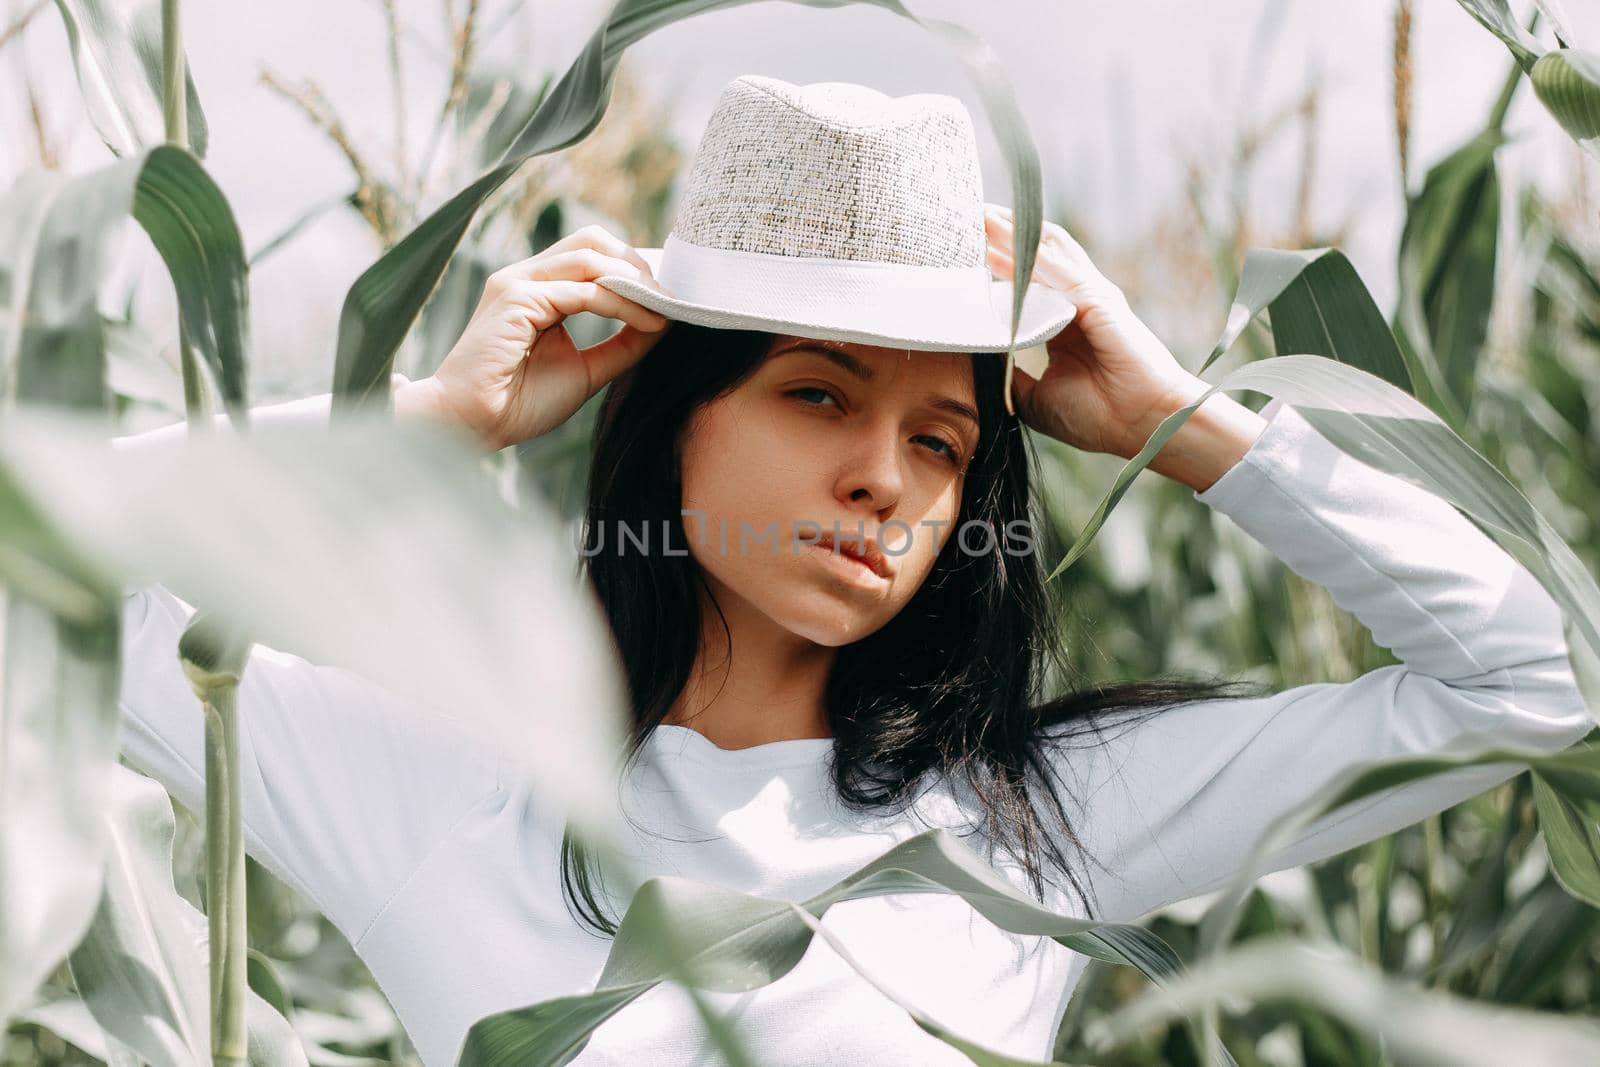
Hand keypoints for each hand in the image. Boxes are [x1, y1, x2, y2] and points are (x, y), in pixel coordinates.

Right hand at [398, 225, 672, 450]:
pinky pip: (582, 291)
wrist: (471, 425)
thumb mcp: (586, 369)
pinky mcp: (516, 300)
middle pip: (592, 240)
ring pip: (591, 260)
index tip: (669, 294)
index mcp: (537, 288)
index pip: (592, 253)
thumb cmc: (519, 403)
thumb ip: (621, 345)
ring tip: (664, 310)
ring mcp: (518, 283)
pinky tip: (646, 323)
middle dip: (637, 264)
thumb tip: (662, 323)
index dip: (633, 267)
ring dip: (635, 284)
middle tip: (670, 296)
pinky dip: (620, 304)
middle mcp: (525, 277)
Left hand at [983, 204, 1205, 457]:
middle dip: (1002, 235)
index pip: (1026, 283)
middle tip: (966, 218)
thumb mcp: (1033, 396)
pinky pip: (1054, 273)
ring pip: (1044, 255)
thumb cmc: (1097, 417)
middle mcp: (1077, 302)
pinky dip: (1024, 261)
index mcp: (1063, 323)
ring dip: (1010, 235)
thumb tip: (972, 359)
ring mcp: (1089, 296)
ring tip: (978, 217)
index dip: (997, 264)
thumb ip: (1007, 373)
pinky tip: (995, 250)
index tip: (962, 252)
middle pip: (1035, 257)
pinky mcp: (1097, 299)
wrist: (1142, 426)